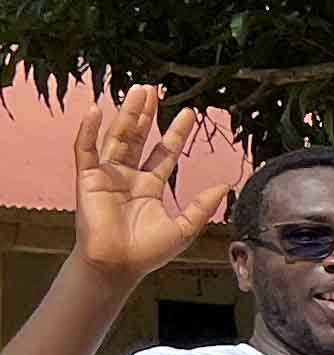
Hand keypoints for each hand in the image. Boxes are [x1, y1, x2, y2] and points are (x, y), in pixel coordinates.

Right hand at [71, 85, 232, 280]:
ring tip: (137, 91)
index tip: (189, 112)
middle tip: (154, 89)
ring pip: (117, 137)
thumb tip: (227, 185)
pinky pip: (85, 150)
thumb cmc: (147, 251)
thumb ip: (203, 206)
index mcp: (149, 186)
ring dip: (126, 114)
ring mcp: (106, 175)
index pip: (164, 153)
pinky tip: (94, 110)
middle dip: (147, 114)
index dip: (175, 133)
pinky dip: (88, 130)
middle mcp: (128, 176)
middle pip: (139, 138)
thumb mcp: (185, 227)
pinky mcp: (87, 179)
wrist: (118, 265)